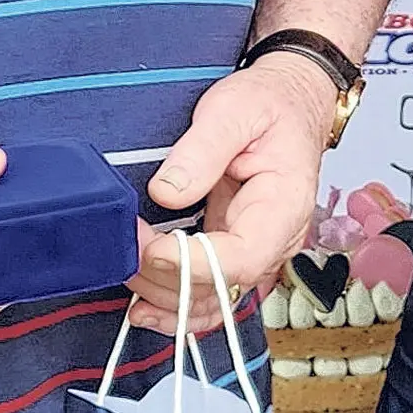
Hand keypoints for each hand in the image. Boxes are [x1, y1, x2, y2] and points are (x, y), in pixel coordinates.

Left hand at [131, 53, 334, 330]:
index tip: (148, 247)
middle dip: (163, 275)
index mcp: (283, 206)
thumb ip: (202, 149)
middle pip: (219, 287)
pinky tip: (142, 307)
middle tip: (123, 242)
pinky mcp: (232, 251)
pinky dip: (175, 307)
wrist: (289, 104)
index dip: (190, 264)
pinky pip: (209, 295)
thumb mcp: (234, 109)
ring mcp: (254, 251)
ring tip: (123, 265)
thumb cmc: (270, 104)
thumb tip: (166, 191)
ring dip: (161, 294)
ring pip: (210, 301)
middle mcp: (274, 239)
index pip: (241, 258)